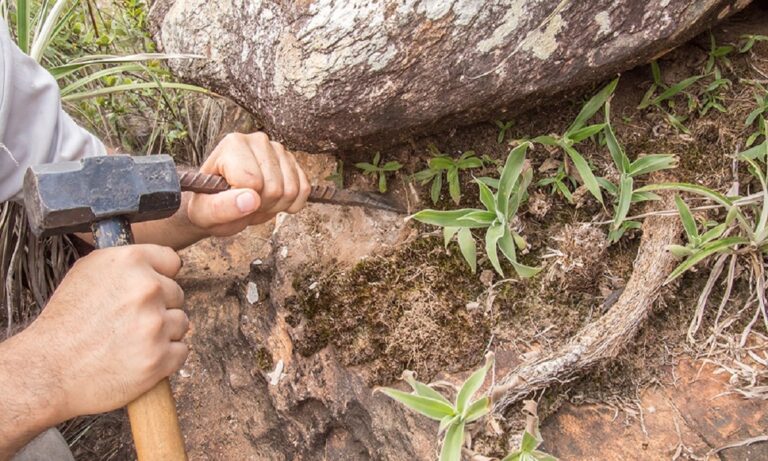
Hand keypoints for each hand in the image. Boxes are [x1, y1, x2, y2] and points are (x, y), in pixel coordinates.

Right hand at [22, 245, 187, 421]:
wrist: (46, 370)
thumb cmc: (64, 324)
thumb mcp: (87, 273)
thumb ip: (124, 264)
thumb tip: (153, 262)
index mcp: (129, 261)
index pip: (172, 261)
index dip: (161, 277)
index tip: (149, 291)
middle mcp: (146, 288)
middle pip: (177, 294)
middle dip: (159, 308)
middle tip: (128, 323)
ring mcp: (155, 324)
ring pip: (180, 323)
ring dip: (163, 333)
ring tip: (130, 342)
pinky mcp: (159, 357)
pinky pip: (181, 352)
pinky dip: (165, 358)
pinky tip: (138, 358)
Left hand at [186, 132, 310, 236]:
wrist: (220, 204)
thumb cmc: (209, 205)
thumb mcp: (205, 212)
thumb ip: (221, 207)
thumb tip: (250, 199)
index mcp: (233, 144)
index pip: (252, 181)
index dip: (245, 202)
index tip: (231, 201)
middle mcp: (258, 140)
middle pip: (275, 188)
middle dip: (261, 206)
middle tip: (244, 204)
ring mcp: (278, 150)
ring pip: (292, 190)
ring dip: (276, 206)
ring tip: (256, 202)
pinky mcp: (293, 162)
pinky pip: (304, 189)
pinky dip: (292, 204)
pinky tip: (274, 201)